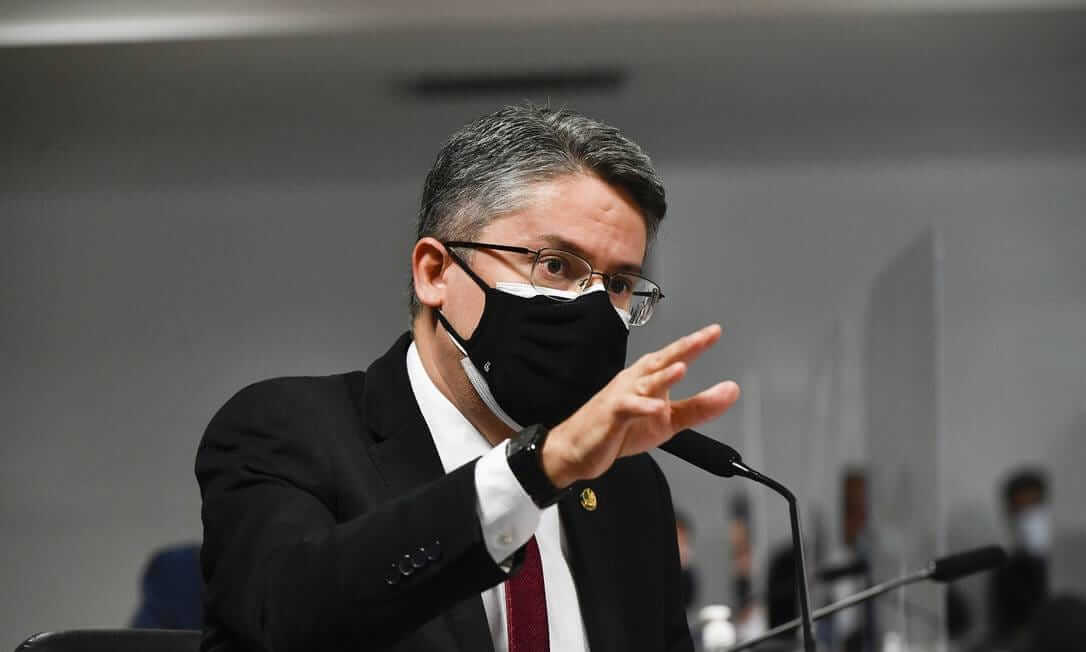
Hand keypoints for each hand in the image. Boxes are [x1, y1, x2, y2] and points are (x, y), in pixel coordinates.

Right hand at [542, 324, 739, 487]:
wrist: (577, 448)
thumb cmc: (618, 430)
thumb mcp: (667, 422)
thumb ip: (699, 408)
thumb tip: (731, 391)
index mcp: (647, 378)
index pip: (674, 357)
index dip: (695, 344)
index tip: (715, 331)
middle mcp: (635, 381)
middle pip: (661, 361)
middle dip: (684, 348)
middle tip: (706, 336)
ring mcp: (621, 396)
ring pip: (644, 383)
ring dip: (662, 376)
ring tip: (682, 368)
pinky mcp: (610, 415)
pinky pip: (627, 408)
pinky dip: (642, 408)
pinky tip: (656, 408)